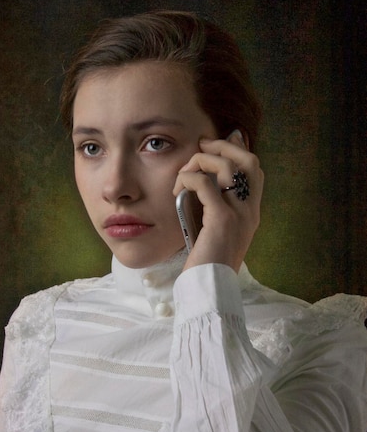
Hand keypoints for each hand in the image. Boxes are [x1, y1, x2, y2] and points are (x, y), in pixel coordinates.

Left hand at [173, 131, 263, 272]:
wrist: (211, 289)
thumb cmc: (208, 263)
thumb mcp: (216, 233)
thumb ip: (215, 211)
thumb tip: (201, 187)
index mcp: (251, 213)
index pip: (254, 170)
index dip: (238, 149)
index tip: (218, 143)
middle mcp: (250, 211)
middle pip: (248, 161)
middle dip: (223, 146)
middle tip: (202, 144)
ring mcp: (239, 214)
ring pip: (226, 167)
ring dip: (200, 161)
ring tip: (184, 174)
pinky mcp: (221, 220)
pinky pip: (205, 185)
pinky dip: (189, 179)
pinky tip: (178, 189)